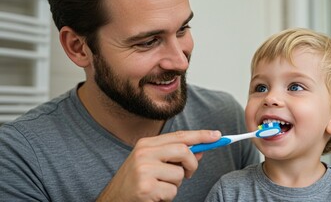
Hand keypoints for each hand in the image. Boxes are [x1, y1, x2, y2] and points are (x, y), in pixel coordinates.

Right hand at [96, 130, 220, 201]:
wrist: (112, 200)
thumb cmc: (135, 181)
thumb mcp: (153, 163)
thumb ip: (174, 155)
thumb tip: (200, 150)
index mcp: (146, 144)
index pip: (179, 135)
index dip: (201, 135)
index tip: (218, 136)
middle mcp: (144, 153)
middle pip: (183, 151)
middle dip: (192, 164)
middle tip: (189, 173)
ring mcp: (144, 170)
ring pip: (179, 174)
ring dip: (175, 185)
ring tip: (160, 187)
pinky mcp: (146, 187)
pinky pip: (172, 191)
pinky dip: (168, 197)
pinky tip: (155, 196)